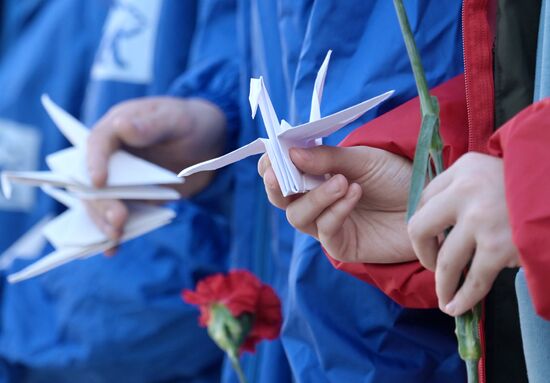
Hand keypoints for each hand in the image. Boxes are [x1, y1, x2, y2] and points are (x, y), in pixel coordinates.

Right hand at [84, 96, 226, 244]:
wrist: (209, 145)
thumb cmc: (192, 124)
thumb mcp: (177, 120)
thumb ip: (152, 124)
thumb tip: (122, 125)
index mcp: (117, 128)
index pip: (97, 143)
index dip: (94, 162)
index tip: (99, 183)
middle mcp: (111, 156)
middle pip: (93, 179)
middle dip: (102, 201)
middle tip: (118, 220)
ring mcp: (120, 180)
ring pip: (101, 202)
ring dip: (104, 220)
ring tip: (116, 238)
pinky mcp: (132, 199)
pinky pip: (119, 216)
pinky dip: (115, 232)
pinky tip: (112, 249)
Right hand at [258, 145, 414, 263]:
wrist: (431, 203)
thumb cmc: (398, 176)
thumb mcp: (363, 159)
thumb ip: (328, 158)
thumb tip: (291, 154)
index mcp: (316, 174)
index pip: (281, 170)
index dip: (272, 163)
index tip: (274, 152)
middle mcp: (317, 200)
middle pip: (280, 197)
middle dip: (276, 185)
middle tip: (281, 172)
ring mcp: (327, 223)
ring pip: (297, 216)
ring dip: (315, 197)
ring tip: (342, 182)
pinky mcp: (342, 245)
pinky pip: (325, 231)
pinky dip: (336, 211)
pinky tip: (354, 193)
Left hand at [408, 152, 519, 315]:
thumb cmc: (535, 188)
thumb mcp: (494, 173)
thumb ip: (466, 189)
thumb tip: (438, 226)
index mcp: (465, 167)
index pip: (424, 199)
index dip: (426, 224)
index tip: (433, 239)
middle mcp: (466, 190)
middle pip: (419, 228)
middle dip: (423, 253)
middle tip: (433, 265)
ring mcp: (481, 219)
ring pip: (444, 261)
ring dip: (442, 285)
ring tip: (444, 299)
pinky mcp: (500, 246)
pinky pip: (474, 280)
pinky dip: (463, 298)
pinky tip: (456, 308)